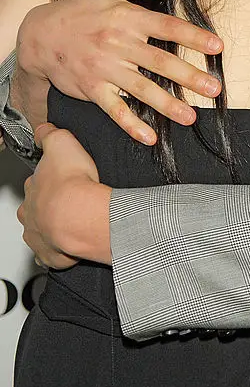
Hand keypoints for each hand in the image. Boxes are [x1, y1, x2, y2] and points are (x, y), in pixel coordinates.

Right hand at [16, 0, 222, 143]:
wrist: (39, 36)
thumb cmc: (78, 9)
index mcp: (126, 18)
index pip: (166, 27)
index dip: (193, 36)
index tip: (217, 46)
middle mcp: (118, 44)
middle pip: (160, 62)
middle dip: (189, 76)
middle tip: (214, 88)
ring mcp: (105, 69)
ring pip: (141, 89)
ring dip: (167, 104)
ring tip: (190, 116)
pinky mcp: (92, 89)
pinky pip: (114, 110)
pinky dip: (130, 124)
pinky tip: (149, 137)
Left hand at [18, 123, 111, 268]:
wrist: (81, 216)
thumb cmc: (73, 182)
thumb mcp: (61, 142)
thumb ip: (49, 134)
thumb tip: (43, 130)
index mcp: (32, 189)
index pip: (35, 182)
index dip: (48, 178)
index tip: (61, 177)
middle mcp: (31, 214)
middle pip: (36, 208)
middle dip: (49, 205)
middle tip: (71, 199)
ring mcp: (40, 236)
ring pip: (42, 232)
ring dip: (54, 227)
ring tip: (75, 221)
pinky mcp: (52, 256)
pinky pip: (53, 255)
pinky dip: (61, 251)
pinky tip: (72, 243)